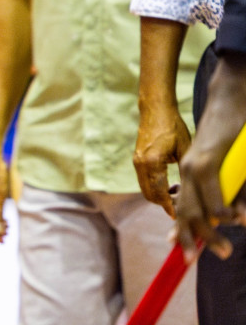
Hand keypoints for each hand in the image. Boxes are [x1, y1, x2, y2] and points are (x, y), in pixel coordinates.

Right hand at [134, 100, 191, 216]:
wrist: (155, 110)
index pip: (159, 193)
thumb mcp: (184, 150)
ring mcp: (136, 162)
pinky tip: (168, 185)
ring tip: (175, 196)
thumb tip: (188, 193)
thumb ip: (184, 172)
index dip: (168, 206)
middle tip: (179, 206)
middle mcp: (140, 164)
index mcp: (152, 162)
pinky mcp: (136, 159)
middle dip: (163, 204)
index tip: (178, 215)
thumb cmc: (173, 127)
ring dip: (158, 196)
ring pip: (145, 189)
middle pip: (149, 195)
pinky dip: (154, 187)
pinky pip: (143, 180)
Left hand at [176, 53, 245, 260]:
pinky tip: (228, 219)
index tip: (181, 252)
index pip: (183, 207)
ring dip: (208, 230)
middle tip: (194, 261)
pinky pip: (210, 188)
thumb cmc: (233, 136)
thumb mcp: (231, 171)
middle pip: (185, 212)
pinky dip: (219, 206)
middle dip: (191, 239)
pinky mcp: (206, 158)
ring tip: (222, 248)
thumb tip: (235, 219)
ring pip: (195, 206)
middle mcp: (187, 172)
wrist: (229, 102)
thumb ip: (231, 194)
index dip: (180, 231)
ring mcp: (194, 165)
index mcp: (190, 174)